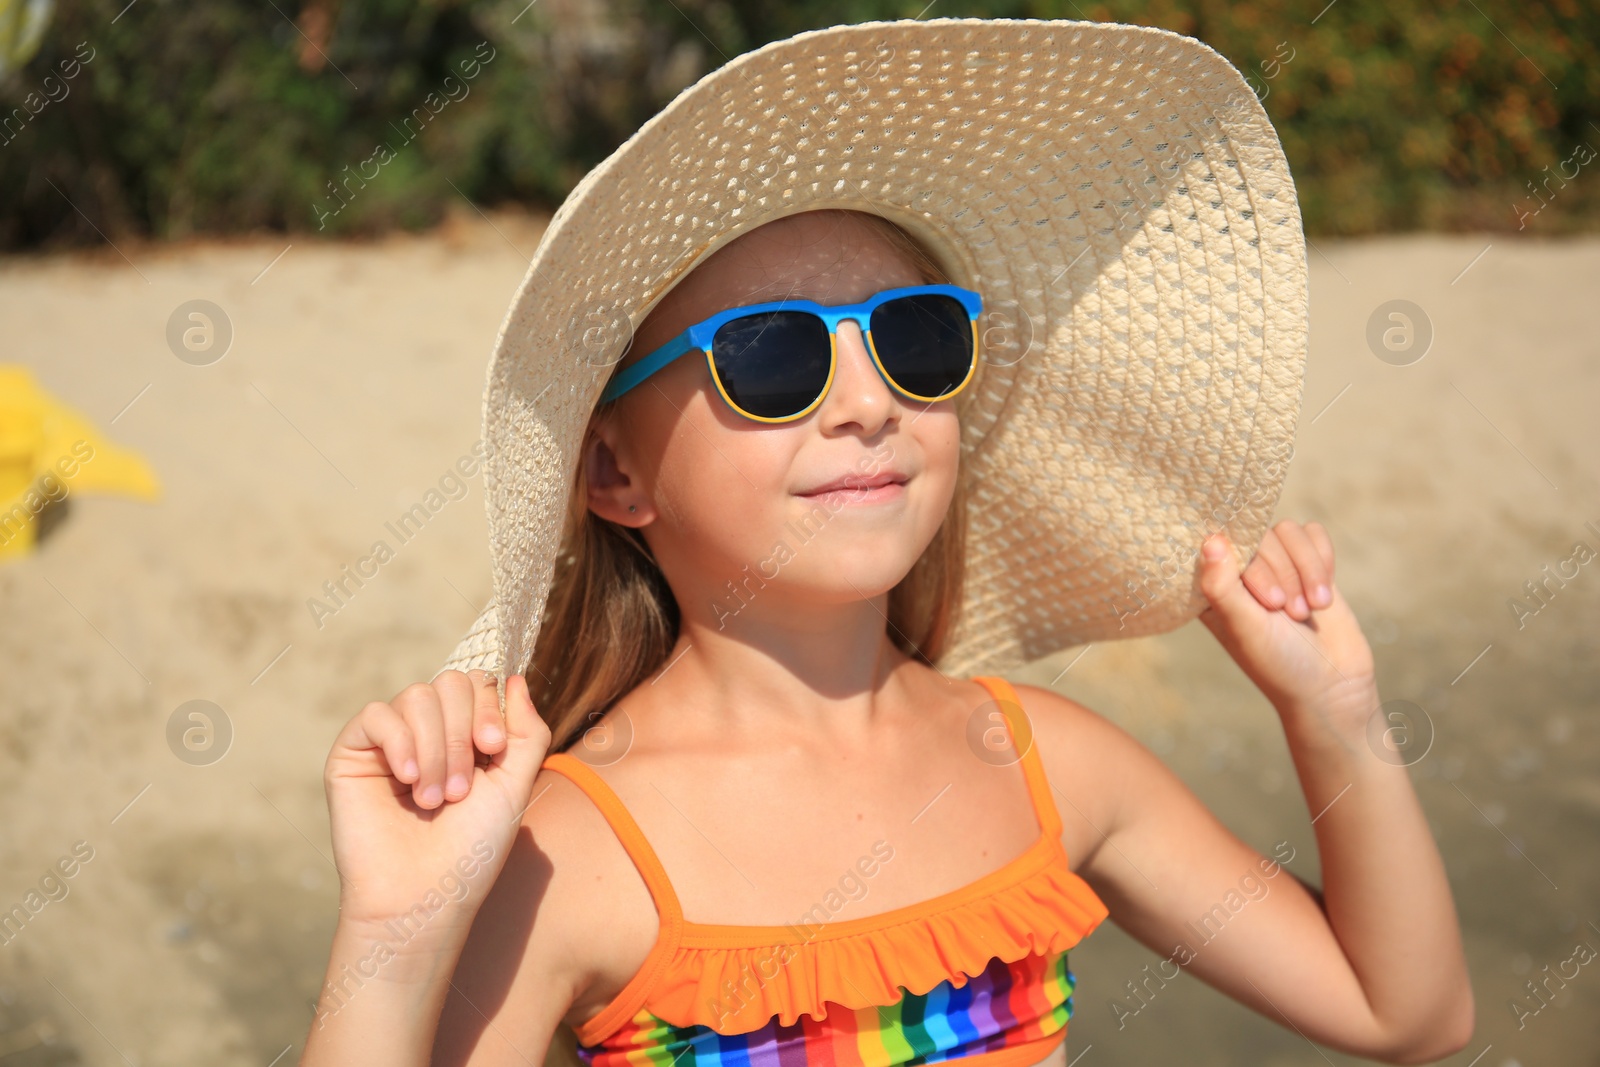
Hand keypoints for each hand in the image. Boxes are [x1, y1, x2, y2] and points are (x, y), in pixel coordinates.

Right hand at [322, 670, 549, 946]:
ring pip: (417, 696)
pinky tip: (406, 780)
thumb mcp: (514, 786)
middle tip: (461, 789)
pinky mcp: (352, 754)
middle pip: (450, 682)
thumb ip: (527, 731)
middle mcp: (428, 733)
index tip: (493, 749)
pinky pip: (376, 714)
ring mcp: (390, 741)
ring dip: (434, 748)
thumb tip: (516, 679)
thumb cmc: (471, 850)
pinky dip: (399, 742)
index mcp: (466, 736)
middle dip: (461, 732)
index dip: (489, 707)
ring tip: (433, 799)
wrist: (423, 898)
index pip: (479, 683)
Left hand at [1196, 521, 1376, 726]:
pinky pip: (1313, 534)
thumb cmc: (1279, 663)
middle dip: (1282, 574)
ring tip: (1312, 609)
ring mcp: (1277, 565)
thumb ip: (1222, 586)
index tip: (1266, 604)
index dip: (1245, 564)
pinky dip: (1323, 561)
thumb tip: (1210, 540)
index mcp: (1213, 589)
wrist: (1334, 685)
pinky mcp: (1309, 564)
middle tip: (1292, 613)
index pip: (1217, 544)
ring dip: (1307, 569)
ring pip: (1287, 532)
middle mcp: (1241, 572)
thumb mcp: (1245, 628)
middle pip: (1258, 535)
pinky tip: (1324, 594)